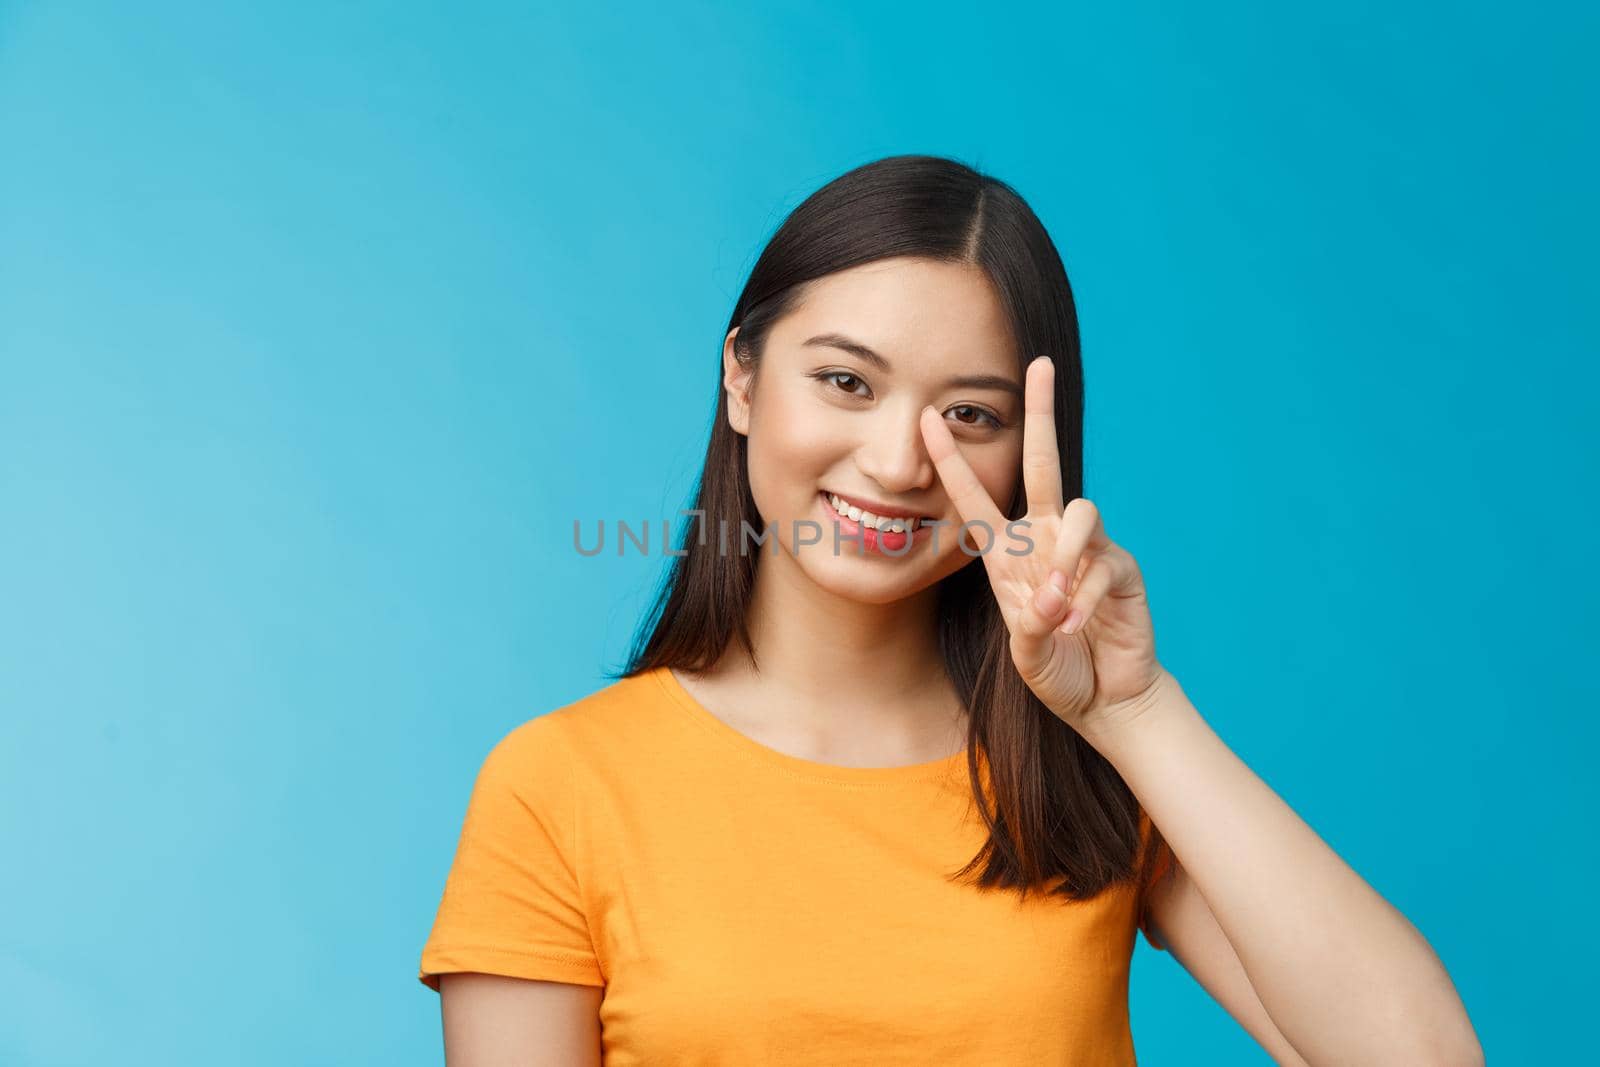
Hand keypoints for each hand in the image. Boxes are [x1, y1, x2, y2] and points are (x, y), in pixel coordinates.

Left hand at [918, 355, 1168, 736]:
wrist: (1103, 700)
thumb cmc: (1056, 670)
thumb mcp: (1026, 653)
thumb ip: (1030, 627)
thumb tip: (1051, 598)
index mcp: (1009, 553)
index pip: (975, 497)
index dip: (952, 460)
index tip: (929, 418)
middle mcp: (1046, 538)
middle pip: (1043, 462)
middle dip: (1040, 413)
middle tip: (1039, 366)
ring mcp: (1086, 548)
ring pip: (1079, 510)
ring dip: (1064, 557)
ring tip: (1056, 606)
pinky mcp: (1120, 567)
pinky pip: (1101, 563)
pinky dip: (1085, 598)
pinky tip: (1074, 626)